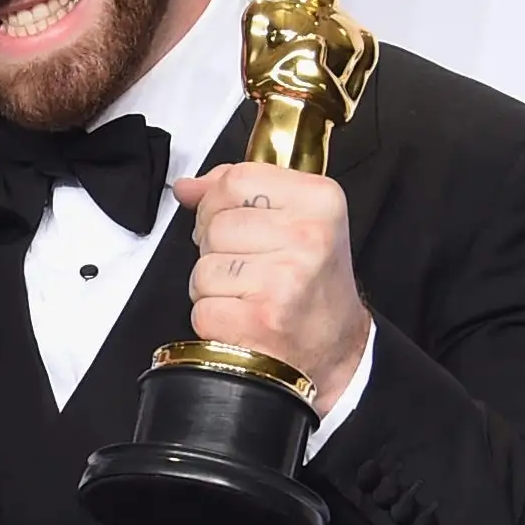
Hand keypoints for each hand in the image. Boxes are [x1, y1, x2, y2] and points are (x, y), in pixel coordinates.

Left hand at [173, 162, 369, 413]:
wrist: (337, 345)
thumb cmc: (312, 281)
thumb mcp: (297, 218)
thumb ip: (238, 192)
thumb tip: (187, 188)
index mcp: (319, 201)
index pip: (235, 179)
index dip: (218, 202)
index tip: (234, 221)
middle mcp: (307, 237)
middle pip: (214, 225)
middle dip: (215, 249)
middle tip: (248, 266)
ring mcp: (284, 280)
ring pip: (203, 268)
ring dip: (212, 287)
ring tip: (248, 294)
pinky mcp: (260, 320)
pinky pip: (201, 308)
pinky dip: (213, 318)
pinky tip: (243, 318)